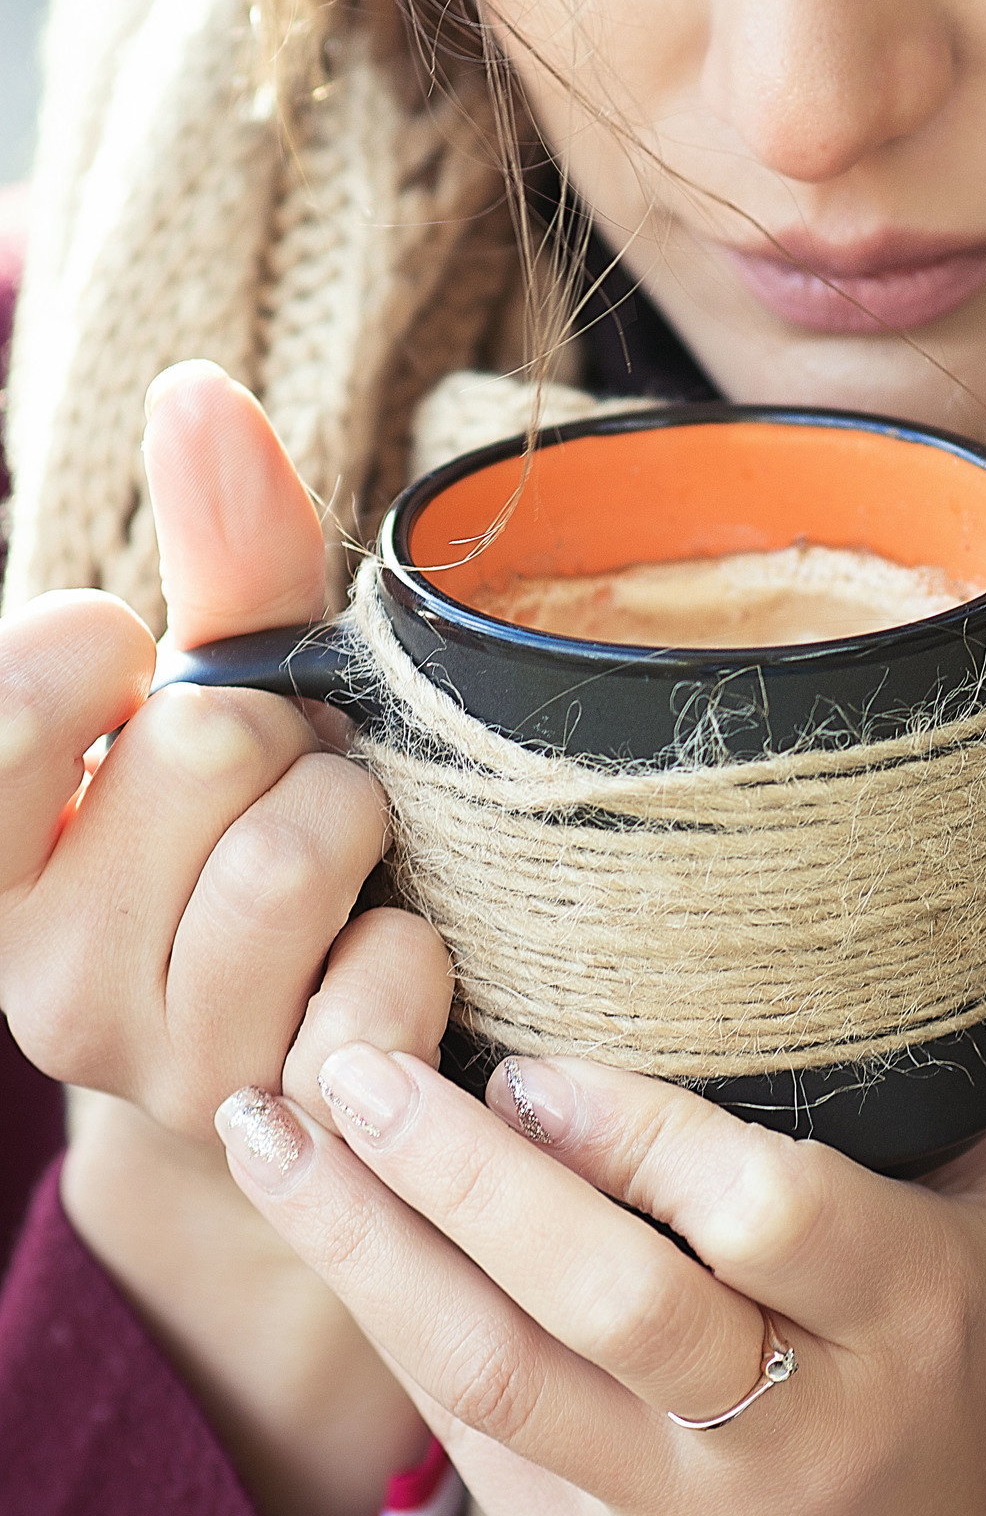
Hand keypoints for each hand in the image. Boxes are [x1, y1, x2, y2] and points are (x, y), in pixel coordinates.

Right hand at [0, 362, 451, 1515]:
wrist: (278, 1078)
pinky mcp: (281, 1125)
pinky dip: (416, 940)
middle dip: (287, 732)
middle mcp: (45, 973)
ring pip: (297, 852)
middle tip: (288, 780)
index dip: (103, 644)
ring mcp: (161, 1063)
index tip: (131, 661)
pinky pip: (384, 975)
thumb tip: (195, 390)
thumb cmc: (241, 851)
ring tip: (343, 853)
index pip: (17, 691)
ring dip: (359, 821)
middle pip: (207, 745)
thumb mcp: (221, 701)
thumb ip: (214, 557)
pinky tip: (381, 952)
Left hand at [216, 859, 985, 1515]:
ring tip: (272, 1115)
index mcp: (909, 1320)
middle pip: (608, 1306)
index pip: (773, 1222)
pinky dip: (375, 1311)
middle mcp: (795, 1432)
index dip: (645, 1144)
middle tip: (355, 1055)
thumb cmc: (974, 1382)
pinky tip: (300, 1204)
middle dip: (464, 1182)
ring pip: (497, 1377)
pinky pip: (460, 1434)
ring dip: (365, 1244)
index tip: (535, 1053)